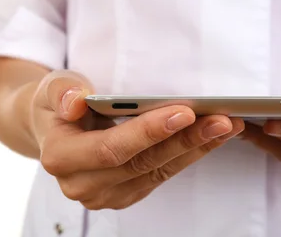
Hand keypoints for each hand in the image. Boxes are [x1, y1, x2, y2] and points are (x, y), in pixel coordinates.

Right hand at [29, 71, 244, 209]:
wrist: (55, 127)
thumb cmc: (56, 103)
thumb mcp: (52, 86)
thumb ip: (62, 92)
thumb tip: (76, 102)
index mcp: (60, 156)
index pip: (110, 149)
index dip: (147, 132)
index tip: (183, 112)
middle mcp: (82, 184)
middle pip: (142, 163)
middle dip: (185, 140)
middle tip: (221, 119)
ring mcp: (106, 194)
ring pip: (158, 171)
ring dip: (196, 148)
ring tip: (227, 126)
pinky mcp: (126, 193)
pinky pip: (163, 175)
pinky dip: (189, 155)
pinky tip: (212, 137)